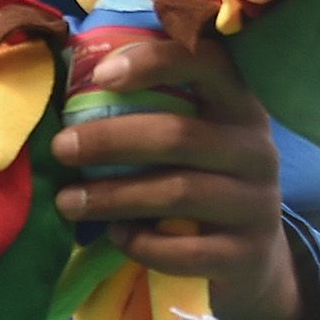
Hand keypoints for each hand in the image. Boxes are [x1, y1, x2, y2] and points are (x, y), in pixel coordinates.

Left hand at [49, 36, 317, 319]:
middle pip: (178, 135)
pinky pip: (187, 249)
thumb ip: (142, 105)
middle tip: (61, 149)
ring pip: (179, 192)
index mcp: (236, 107)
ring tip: (67, 202)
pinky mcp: (248, 254)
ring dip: (113, 197)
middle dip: (109, 140)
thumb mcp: (182, 137)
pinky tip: (117, 236)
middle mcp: (256, 150)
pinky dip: (143, 243)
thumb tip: (64, 72)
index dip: (156, 61)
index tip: (100, 75)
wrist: (246, 258)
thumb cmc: (192, 180)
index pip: (209, 63)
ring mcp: (258, 203)